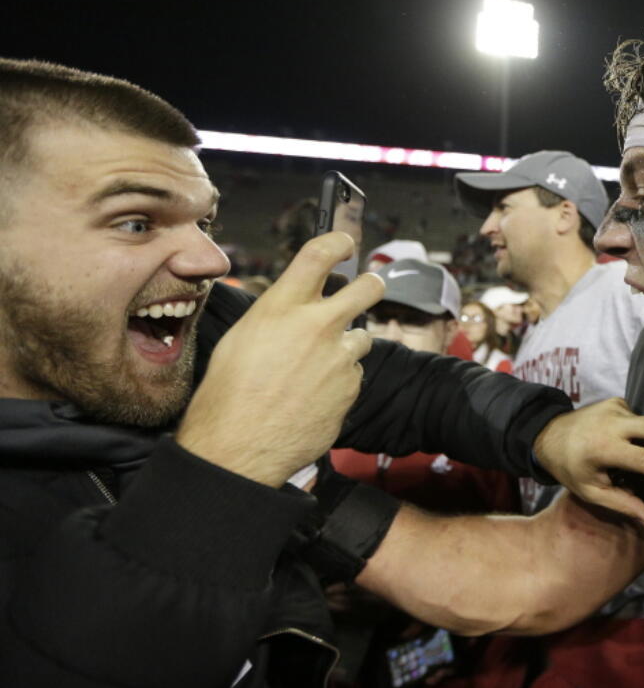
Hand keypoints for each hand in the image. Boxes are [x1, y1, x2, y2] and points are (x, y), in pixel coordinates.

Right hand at [176, 232, 383, 485]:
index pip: (320, 254)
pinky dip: (339, 380)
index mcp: (282, 306)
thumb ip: (277, 315)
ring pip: (361, 337)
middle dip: (371, 285)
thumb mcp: (242, 337)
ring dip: (347, 345)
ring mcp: (340, 358)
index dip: (339, 241)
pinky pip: (353, 374)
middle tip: (366, 289)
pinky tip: (314, 394)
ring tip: (316, 366)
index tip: (346, 243)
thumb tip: (295, 307)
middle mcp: (318, 325)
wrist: (239, 446)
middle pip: (369, 287)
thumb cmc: (228, 392)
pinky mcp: (351, 387)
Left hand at [532, 398, 643, 527]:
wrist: (547, 433)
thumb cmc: (570, 468)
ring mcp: (615, 407)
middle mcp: (611, 423)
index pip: (643, 460)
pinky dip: (643, 431)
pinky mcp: (617, 400)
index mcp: (603, 449)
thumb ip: (622, 504)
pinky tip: (636, 439)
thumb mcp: (590, 491)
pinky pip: (639, 418)